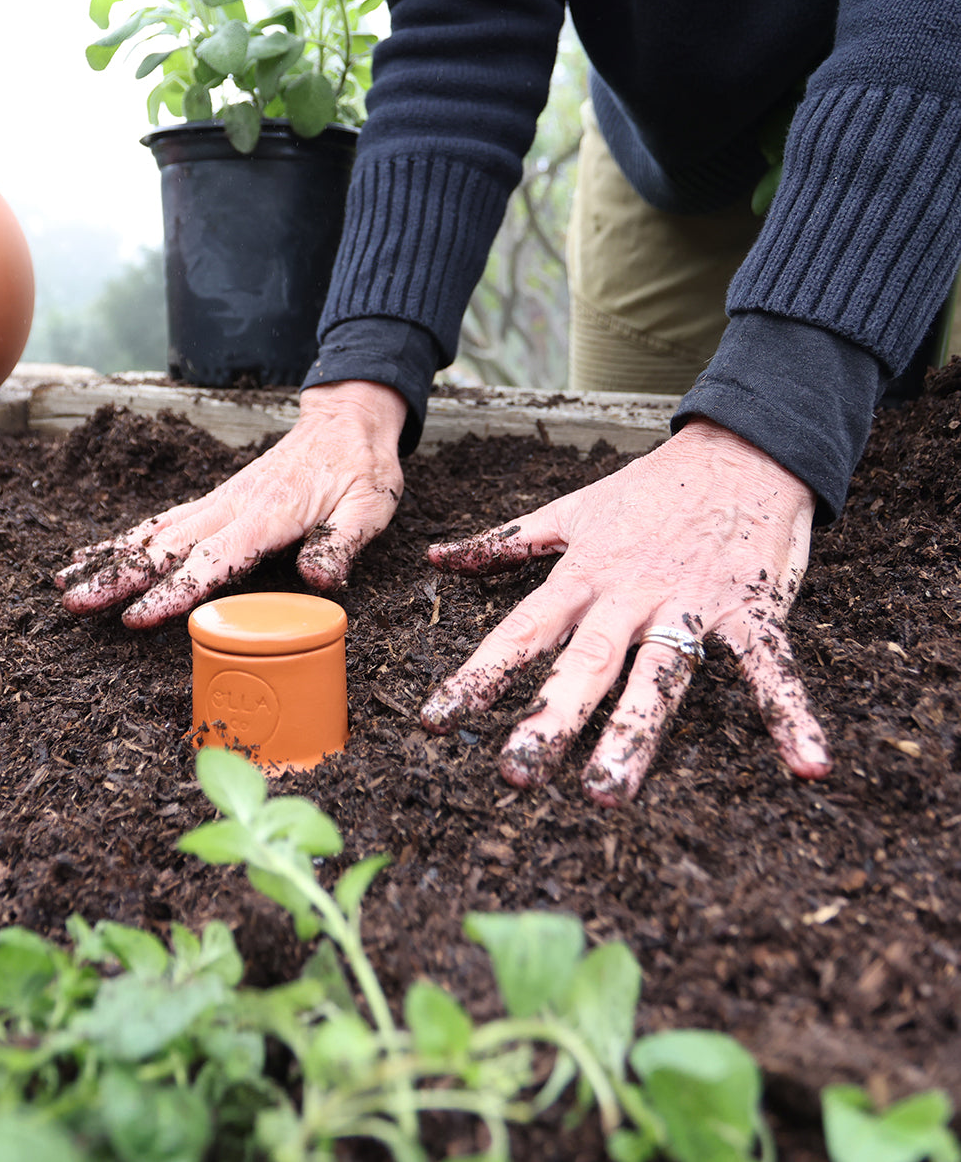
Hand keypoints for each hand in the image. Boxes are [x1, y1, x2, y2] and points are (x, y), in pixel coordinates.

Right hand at [55, 380, 406, 625]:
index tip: (136, 616)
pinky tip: (93, 555)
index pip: (213, 560)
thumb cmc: (361, 469)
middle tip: (74, 604)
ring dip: (107, 559)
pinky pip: (160, 522)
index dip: (174, 591)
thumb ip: (342, 543)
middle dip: (117, 579)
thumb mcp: (370, 508)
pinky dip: (122, 539)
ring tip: (63, 584)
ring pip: (151, 534)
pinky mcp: (214, 503)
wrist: (347, 423)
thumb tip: (319, 579)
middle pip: (164, 548)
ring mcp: (217, 503)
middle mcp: (231, 507)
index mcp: (267, 516)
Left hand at [419, 417, 830, 804]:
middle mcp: (631, 594)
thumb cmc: (651, 489)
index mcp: (585, 575)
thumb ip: (505, 543)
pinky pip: (771, 665)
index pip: (522, 630)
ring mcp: (694, 602)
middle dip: (549, 717)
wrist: (743, 448)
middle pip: (585, 662)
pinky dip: (790, 710)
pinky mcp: (755, 608)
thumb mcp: (571, 510)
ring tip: (606, 795)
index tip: (436, 721)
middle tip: (514, 773)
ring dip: (634, 734)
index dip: (478, 674)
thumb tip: (436, 557)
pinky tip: (806, 764)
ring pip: (660, 674)